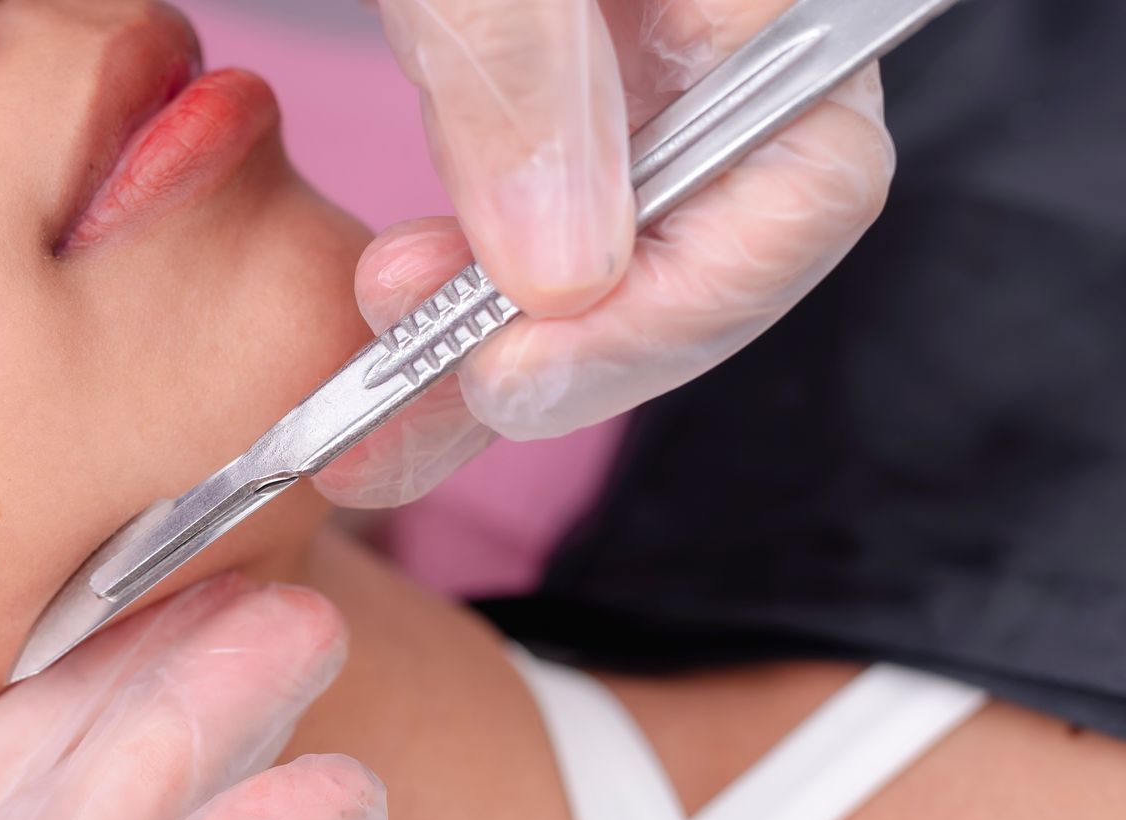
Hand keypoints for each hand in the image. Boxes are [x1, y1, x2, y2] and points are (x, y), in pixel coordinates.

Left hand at [317, 0, 894, 506]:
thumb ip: (522, 79)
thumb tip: (563, 284)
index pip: (811, 191)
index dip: (673, 316)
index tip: (511, 375)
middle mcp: (720, 49)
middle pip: (702, 262)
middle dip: (556, 363)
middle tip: (407, 410)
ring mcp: (637, 79)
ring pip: (606, 267)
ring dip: (486, 347)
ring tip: (369, 368)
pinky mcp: (549, 95)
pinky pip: (533, 229)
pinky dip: (459, 296)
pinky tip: (385, 320)